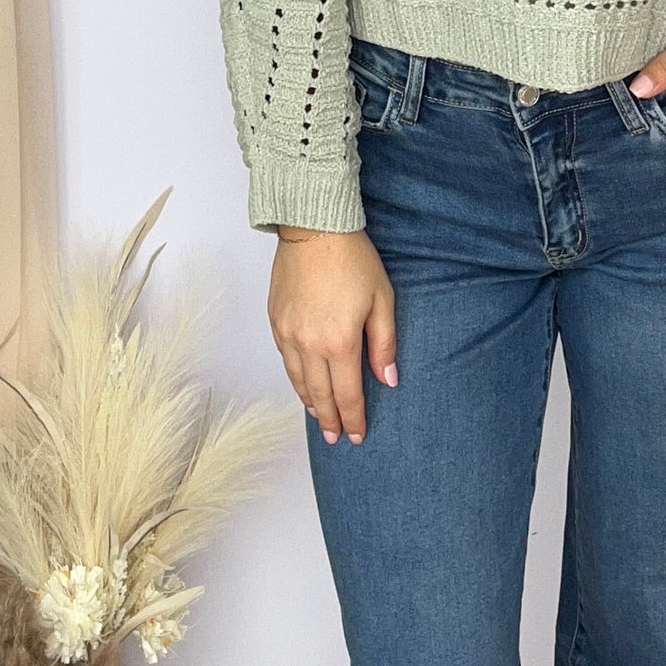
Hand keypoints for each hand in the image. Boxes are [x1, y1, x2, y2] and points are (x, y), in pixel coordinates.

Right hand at [267, 227, 397, 446]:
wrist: (314, 227)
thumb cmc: (352, 258)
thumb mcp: (382, 299)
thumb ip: (384, 344)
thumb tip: (389, 379)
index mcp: (339, 342)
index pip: (347, 394)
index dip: (353, 418)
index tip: (358, 436)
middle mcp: (308, 344)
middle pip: (319, 395)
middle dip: (330, 420)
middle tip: (337, 438)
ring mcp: (288, 333)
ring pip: (298, 381)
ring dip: (310, 403)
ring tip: (320, 418)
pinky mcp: (276, 320)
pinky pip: (285, 360)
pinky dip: (295, 379)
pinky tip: (303, 384)